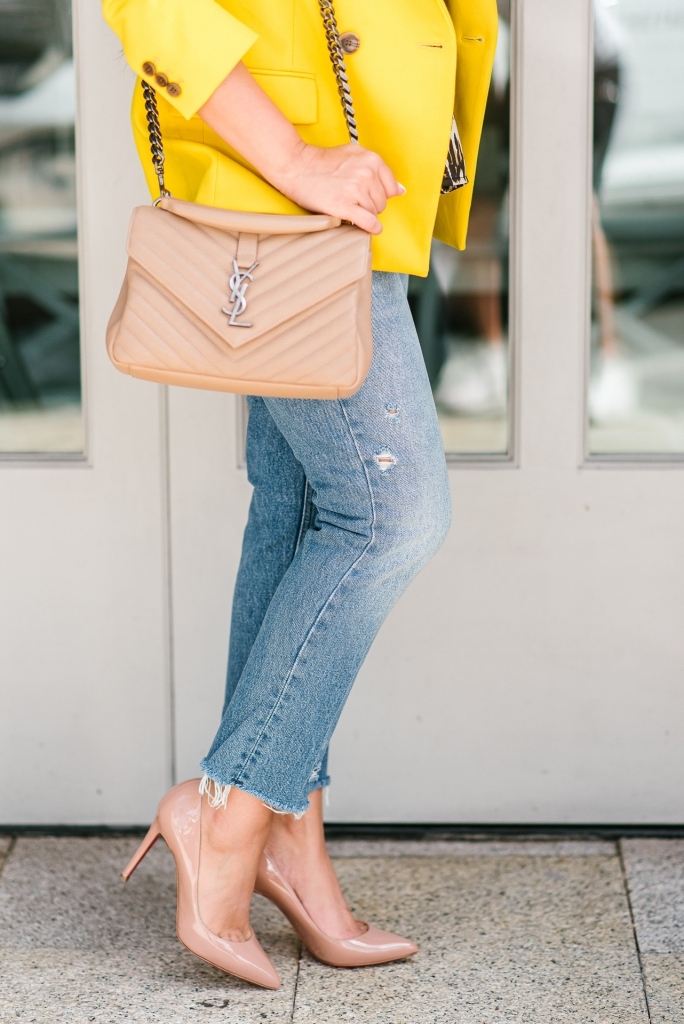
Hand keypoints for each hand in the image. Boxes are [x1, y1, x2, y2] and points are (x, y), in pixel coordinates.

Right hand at [271, 141, 404, 234]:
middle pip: (382, 202)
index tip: (367, 195)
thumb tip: (400, 190)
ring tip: (349, 206)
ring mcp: (356, 191)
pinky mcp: (345, 206)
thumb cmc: (322, 162)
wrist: (296, 166)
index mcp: (371, 160)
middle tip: (353, 200)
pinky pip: (369, 223)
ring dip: (364, 214)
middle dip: (370, 205)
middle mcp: (367, 174)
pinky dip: (371, 228)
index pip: (391, 188)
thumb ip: (377, 170)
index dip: (379, 194)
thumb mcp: (354, 155)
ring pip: (374, 213)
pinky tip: (368, 227)